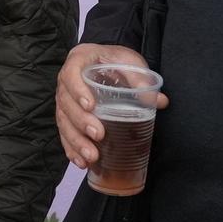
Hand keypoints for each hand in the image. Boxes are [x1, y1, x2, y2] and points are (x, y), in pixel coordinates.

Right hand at [56, 42, 167, 169]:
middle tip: (98, 134)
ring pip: (63, 122)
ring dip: (76, 141)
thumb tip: (159, 101)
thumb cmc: (115, 60)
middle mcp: (66, 80)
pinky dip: (72, 149)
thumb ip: (141, 79)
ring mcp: (64, 99)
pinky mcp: (67, 116)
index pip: (71, 74)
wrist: (106, 62)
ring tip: (91, 156)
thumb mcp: (130, 62)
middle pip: (65, 103)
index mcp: (79, 59)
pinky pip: (64, 134)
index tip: (90, 106)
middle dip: (80, 121)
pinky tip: (81, 162)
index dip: (77, 90)